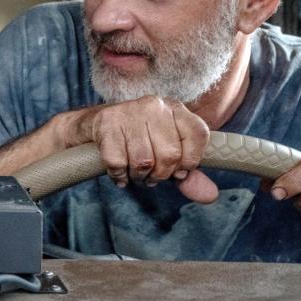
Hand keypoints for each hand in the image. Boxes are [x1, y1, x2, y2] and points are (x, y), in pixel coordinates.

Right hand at [60, 96, 217, 202]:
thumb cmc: (135, 142)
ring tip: (133, 171)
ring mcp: (128, 111)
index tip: (178, 169)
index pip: (198, 135)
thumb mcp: (165, 155)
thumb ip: (190, 175)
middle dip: (159, 174)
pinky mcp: (106, 122)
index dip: (190, 161)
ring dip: (137, 176)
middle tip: (149, 174)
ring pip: (143, 161)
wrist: (90, 127)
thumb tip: (210, 195)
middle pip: (170, 154)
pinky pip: (118, 162)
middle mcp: (153, 104)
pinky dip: (118, 174)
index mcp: (174, 108)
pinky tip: (117, 170)